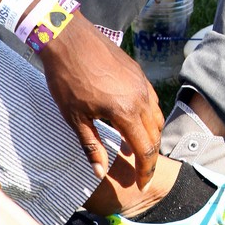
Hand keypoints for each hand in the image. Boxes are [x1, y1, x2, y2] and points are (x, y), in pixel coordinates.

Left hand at [40, 12, 163, 187]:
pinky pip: (152, 99)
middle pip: (156, 133)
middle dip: (150, 154)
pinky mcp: (138, 72)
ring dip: (151, 134)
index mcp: (126, 112)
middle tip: (140, 170)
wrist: (70, 40)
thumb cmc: (68, 80)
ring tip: (135, 147)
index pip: (146, 149)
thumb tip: (101, 173)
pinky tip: (132, 120)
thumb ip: (92, 147)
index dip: (146, 170)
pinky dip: (148, 115)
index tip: (143, 183)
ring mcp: (142, 82)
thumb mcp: (75, 118)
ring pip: (157, 115)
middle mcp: (141, 97)